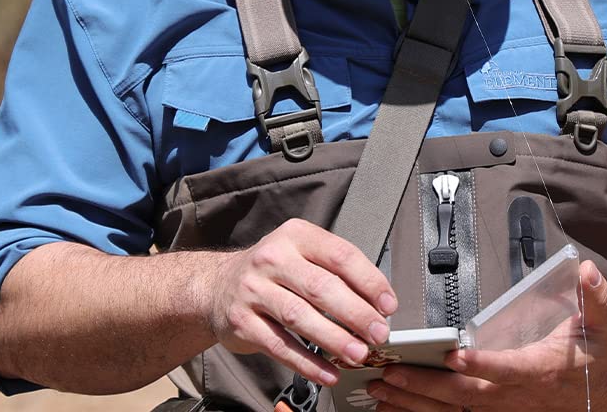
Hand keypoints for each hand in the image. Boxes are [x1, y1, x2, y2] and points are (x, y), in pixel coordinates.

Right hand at [197, 218, 397, 385]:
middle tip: (379, 333)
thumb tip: (376, 303)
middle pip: (321, 287)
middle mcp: (273, 257)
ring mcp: (254, 289)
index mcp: (296, 235)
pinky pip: (279, 346)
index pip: (340, 255)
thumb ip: (334, 271)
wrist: (218, 285)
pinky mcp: (242, 321)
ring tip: (358, 354)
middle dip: (356, 313)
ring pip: (300, 317)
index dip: (368, 281)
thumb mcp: (301, 253)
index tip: (388, 304)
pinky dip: (307, 362)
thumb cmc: (274, 271)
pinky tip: (328, 372)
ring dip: (334, 339)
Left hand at [366, 261, 606, 411]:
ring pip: (456, 411)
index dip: (481, 364)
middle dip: (427, 386)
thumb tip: (587, 270)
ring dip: (417, 403)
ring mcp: (506, 410)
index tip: (454, 354)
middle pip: (467, 395)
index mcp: (540, 369)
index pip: (506, 369)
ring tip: (381, 391)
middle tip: (391, 373)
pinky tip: (397, 409)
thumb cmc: (599, 356)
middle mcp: (518, 396)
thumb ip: (595, 297)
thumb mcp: (604, 324)